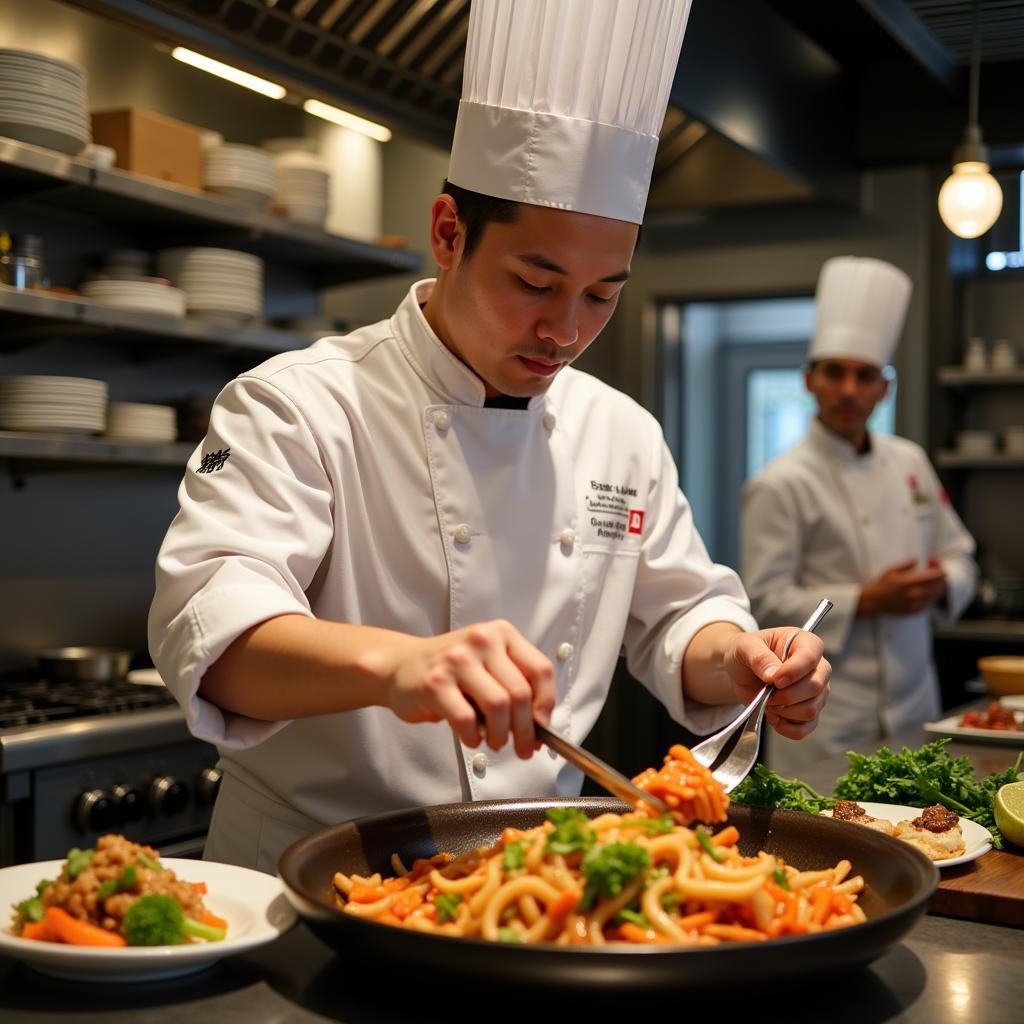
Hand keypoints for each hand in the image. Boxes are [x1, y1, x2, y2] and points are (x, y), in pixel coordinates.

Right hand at [381, 619, 555, 758]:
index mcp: (501, 633)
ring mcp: (457, 660)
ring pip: (498, 705)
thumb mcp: (488, 664)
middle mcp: (481, 640)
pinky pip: (466, 719)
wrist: (401, 665)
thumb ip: (514, 685)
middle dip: (526, 729)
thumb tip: (539, 726)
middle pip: (520, 692)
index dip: (547, 703)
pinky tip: (472, 737)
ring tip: (496, 741)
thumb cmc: (451, 669)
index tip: (543, 725)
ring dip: (501, 735)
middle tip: (524, 747)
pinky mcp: (436, 683)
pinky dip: (474, 737)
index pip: (540, 669)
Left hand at [722, 629, 830, 739]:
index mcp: (804, 642)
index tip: (775, 680)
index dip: (794, 671)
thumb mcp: (745, 647)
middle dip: (786, 695)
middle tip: (767, 693)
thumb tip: (773, 675)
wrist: (740, 670)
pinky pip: (806, 727)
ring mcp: (816, 691)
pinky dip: (787, 727)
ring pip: (812, 709)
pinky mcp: (808, 711)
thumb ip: (759, 657)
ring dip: (785, 711)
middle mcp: (817, 667)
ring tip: (768, 702)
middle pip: (816, 687)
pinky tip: (773, 717)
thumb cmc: (747, 652)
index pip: (810, 657)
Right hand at [859, 557, 947, 615]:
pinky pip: (929, 603)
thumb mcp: (892, 569)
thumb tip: (917, 559)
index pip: (933, 576)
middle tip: (937, 573)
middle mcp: (914, 594)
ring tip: (932, 582)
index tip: (940, 567)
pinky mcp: (915, 611)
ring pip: (935, 595)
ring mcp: (915, 604)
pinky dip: (931, 597)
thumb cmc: (882, 584)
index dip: (939, 570)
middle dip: (940, 578)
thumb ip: (906, 564)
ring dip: (937, 588)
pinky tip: (926, 592)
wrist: (874, 601)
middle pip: (937, 586)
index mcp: (909, 582)